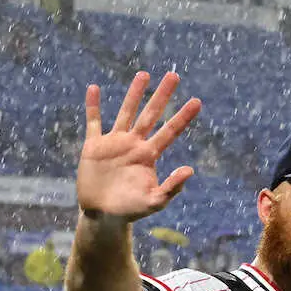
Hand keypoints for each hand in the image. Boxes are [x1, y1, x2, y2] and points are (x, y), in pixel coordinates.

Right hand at [76, 71, 201, 221]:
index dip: (183, 117)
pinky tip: (94, 89)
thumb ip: (172, 187)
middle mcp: (134, 144)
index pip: (170, 131)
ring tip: (144, 74)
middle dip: (162, 95)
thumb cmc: (131, 211)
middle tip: (174, 75)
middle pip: (151, 114)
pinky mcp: (94, 146)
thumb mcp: (154, 202)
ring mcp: (114, 143)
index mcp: (149, 155)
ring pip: (126, 112)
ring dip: (134, 93)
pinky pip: (93, 122)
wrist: (103, 216)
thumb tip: (190, 169)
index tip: (197, 102)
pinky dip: (93, 106)